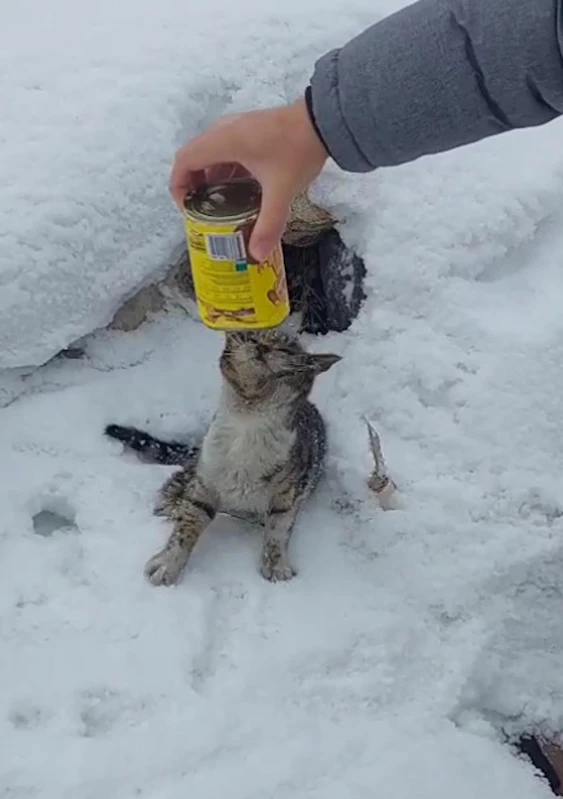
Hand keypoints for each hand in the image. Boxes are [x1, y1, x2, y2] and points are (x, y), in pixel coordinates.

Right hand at [170, 99, 328, 261]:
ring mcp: (237, 127)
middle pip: (193, 157)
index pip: (184, 161)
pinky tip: (239, 190)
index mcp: (223, 141)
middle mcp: (224, 130)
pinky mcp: (249, 129)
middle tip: (203, 212)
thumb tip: (257, 254)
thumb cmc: (297, 150)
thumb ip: (268, 224)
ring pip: (210, 153)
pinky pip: (225, 150)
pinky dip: (224, 170)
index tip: (187, 209)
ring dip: (209, 178)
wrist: (323, 120)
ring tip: (220, 205)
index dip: (178, 186)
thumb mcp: (281, 192)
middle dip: (193, 185)